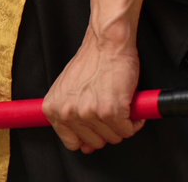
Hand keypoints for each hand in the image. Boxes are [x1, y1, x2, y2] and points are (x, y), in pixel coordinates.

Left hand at [42, 28, 143, 154]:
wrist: (107, 41)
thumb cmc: (92, 61)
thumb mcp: (70, 88)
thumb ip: (73, 117)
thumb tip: (85, 147)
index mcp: (54, 108)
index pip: (71, 142)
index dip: (87, 136)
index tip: (95, 125)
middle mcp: (68, 113)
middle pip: (95, 143)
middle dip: (106, 128)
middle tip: (109, 108)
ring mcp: (89, 113)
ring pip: (113, 137)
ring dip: (121, 123)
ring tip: (118, 102)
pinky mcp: (111, 111)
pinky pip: (128, 130)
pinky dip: (134, 121)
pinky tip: (129, 104)